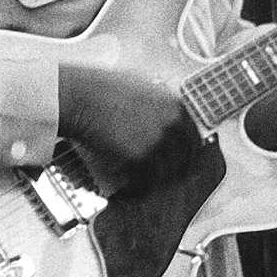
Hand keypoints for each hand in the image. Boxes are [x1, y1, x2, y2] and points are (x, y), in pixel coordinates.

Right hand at [55, 60, 203, 196]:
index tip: (181, 161)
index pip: (195, 140)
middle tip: (161, 178)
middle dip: (174, 173)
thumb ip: (161, 106)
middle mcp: (173, 127)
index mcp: (177, 108)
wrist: (81, 98)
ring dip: (154, 183)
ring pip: (166, 177)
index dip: (188, 154)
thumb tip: (168, 122)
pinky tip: (127, 189)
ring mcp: (157, 145)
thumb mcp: (143, 87)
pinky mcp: (139, 160)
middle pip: (185, 162)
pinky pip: (143, 184)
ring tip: (141, 184)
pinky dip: (136, 190)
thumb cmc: (103, 89)